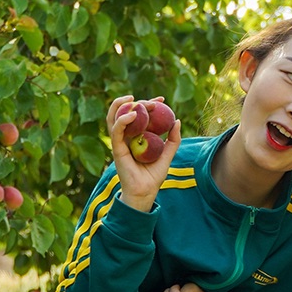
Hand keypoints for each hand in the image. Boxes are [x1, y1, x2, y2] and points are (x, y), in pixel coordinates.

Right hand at [106, 95, 182, 211]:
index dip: (148, 104)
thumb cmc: (154, 176)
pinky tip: (134, 114)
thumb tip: (177, 121)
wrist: (145, 192)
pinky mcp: (116, 148)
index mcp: (137, 136)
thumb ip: (173, 140)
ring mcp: (120, 142)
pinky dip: (123, 120)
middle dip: (139, 102)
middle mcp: (126, 137)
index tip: (161, 99)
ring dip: (122, 105)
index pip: (140, 115)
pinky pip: (116, 130)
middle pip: (127, 112)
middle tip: (154, 102)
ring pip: (114, 117)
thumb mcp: (167, 155)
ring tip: (135, 99)